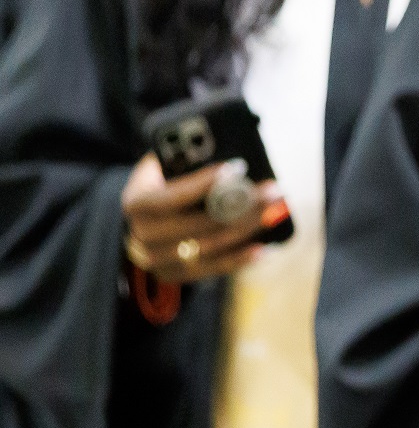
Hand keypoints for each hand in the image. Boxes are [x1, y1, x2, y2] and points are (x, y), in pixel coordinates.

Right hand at [122, 155, 281, 283]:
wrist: (146, 218)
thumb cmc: (163, 183)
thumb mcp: (164, 164)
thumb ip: (187, 157)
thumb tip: (229, 154)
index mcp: (136, 202)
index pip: (172, 197)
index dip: (205, 184)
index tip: (237, 168)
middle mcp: (142, 235)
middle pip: (197, 225)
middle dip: (239, 206)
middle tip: (270, 191)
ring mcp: (157, 259)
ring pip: (209, 247)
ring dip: (247, 230)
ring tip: (274, 213)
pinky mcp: (174, 274)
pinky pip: (212, 269)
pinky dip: (240, 258)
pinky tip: (263, 248)